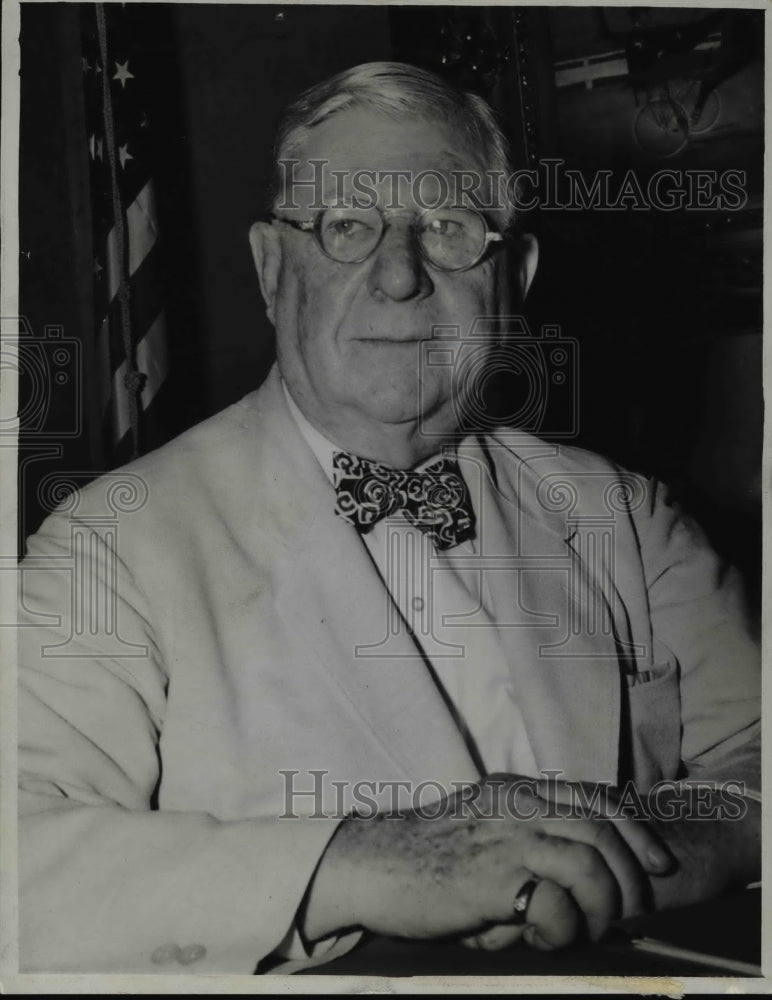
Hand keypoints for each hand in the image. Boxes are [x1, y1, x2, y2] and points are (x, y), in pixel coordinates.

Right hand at [301, 774, 672, 950]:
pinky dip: (563, 928)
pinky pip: (556, 902)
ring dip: (603, 906)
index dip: (634, 829)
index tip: (657, 863)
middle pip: (601, 827)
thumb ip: (523, 839)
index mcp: (513, 789)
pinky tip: (542, 939)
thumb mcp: (480, 829)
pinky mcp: (492, 877)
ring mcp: (505, 836)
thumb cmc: (424, 856)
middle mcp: (515, 804)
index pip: (593, 797)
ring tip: (589, 931)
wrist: (372, 865)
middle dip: (631, 875)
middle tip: (633, 911)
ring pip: (590, 863)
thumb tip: (575, 883)